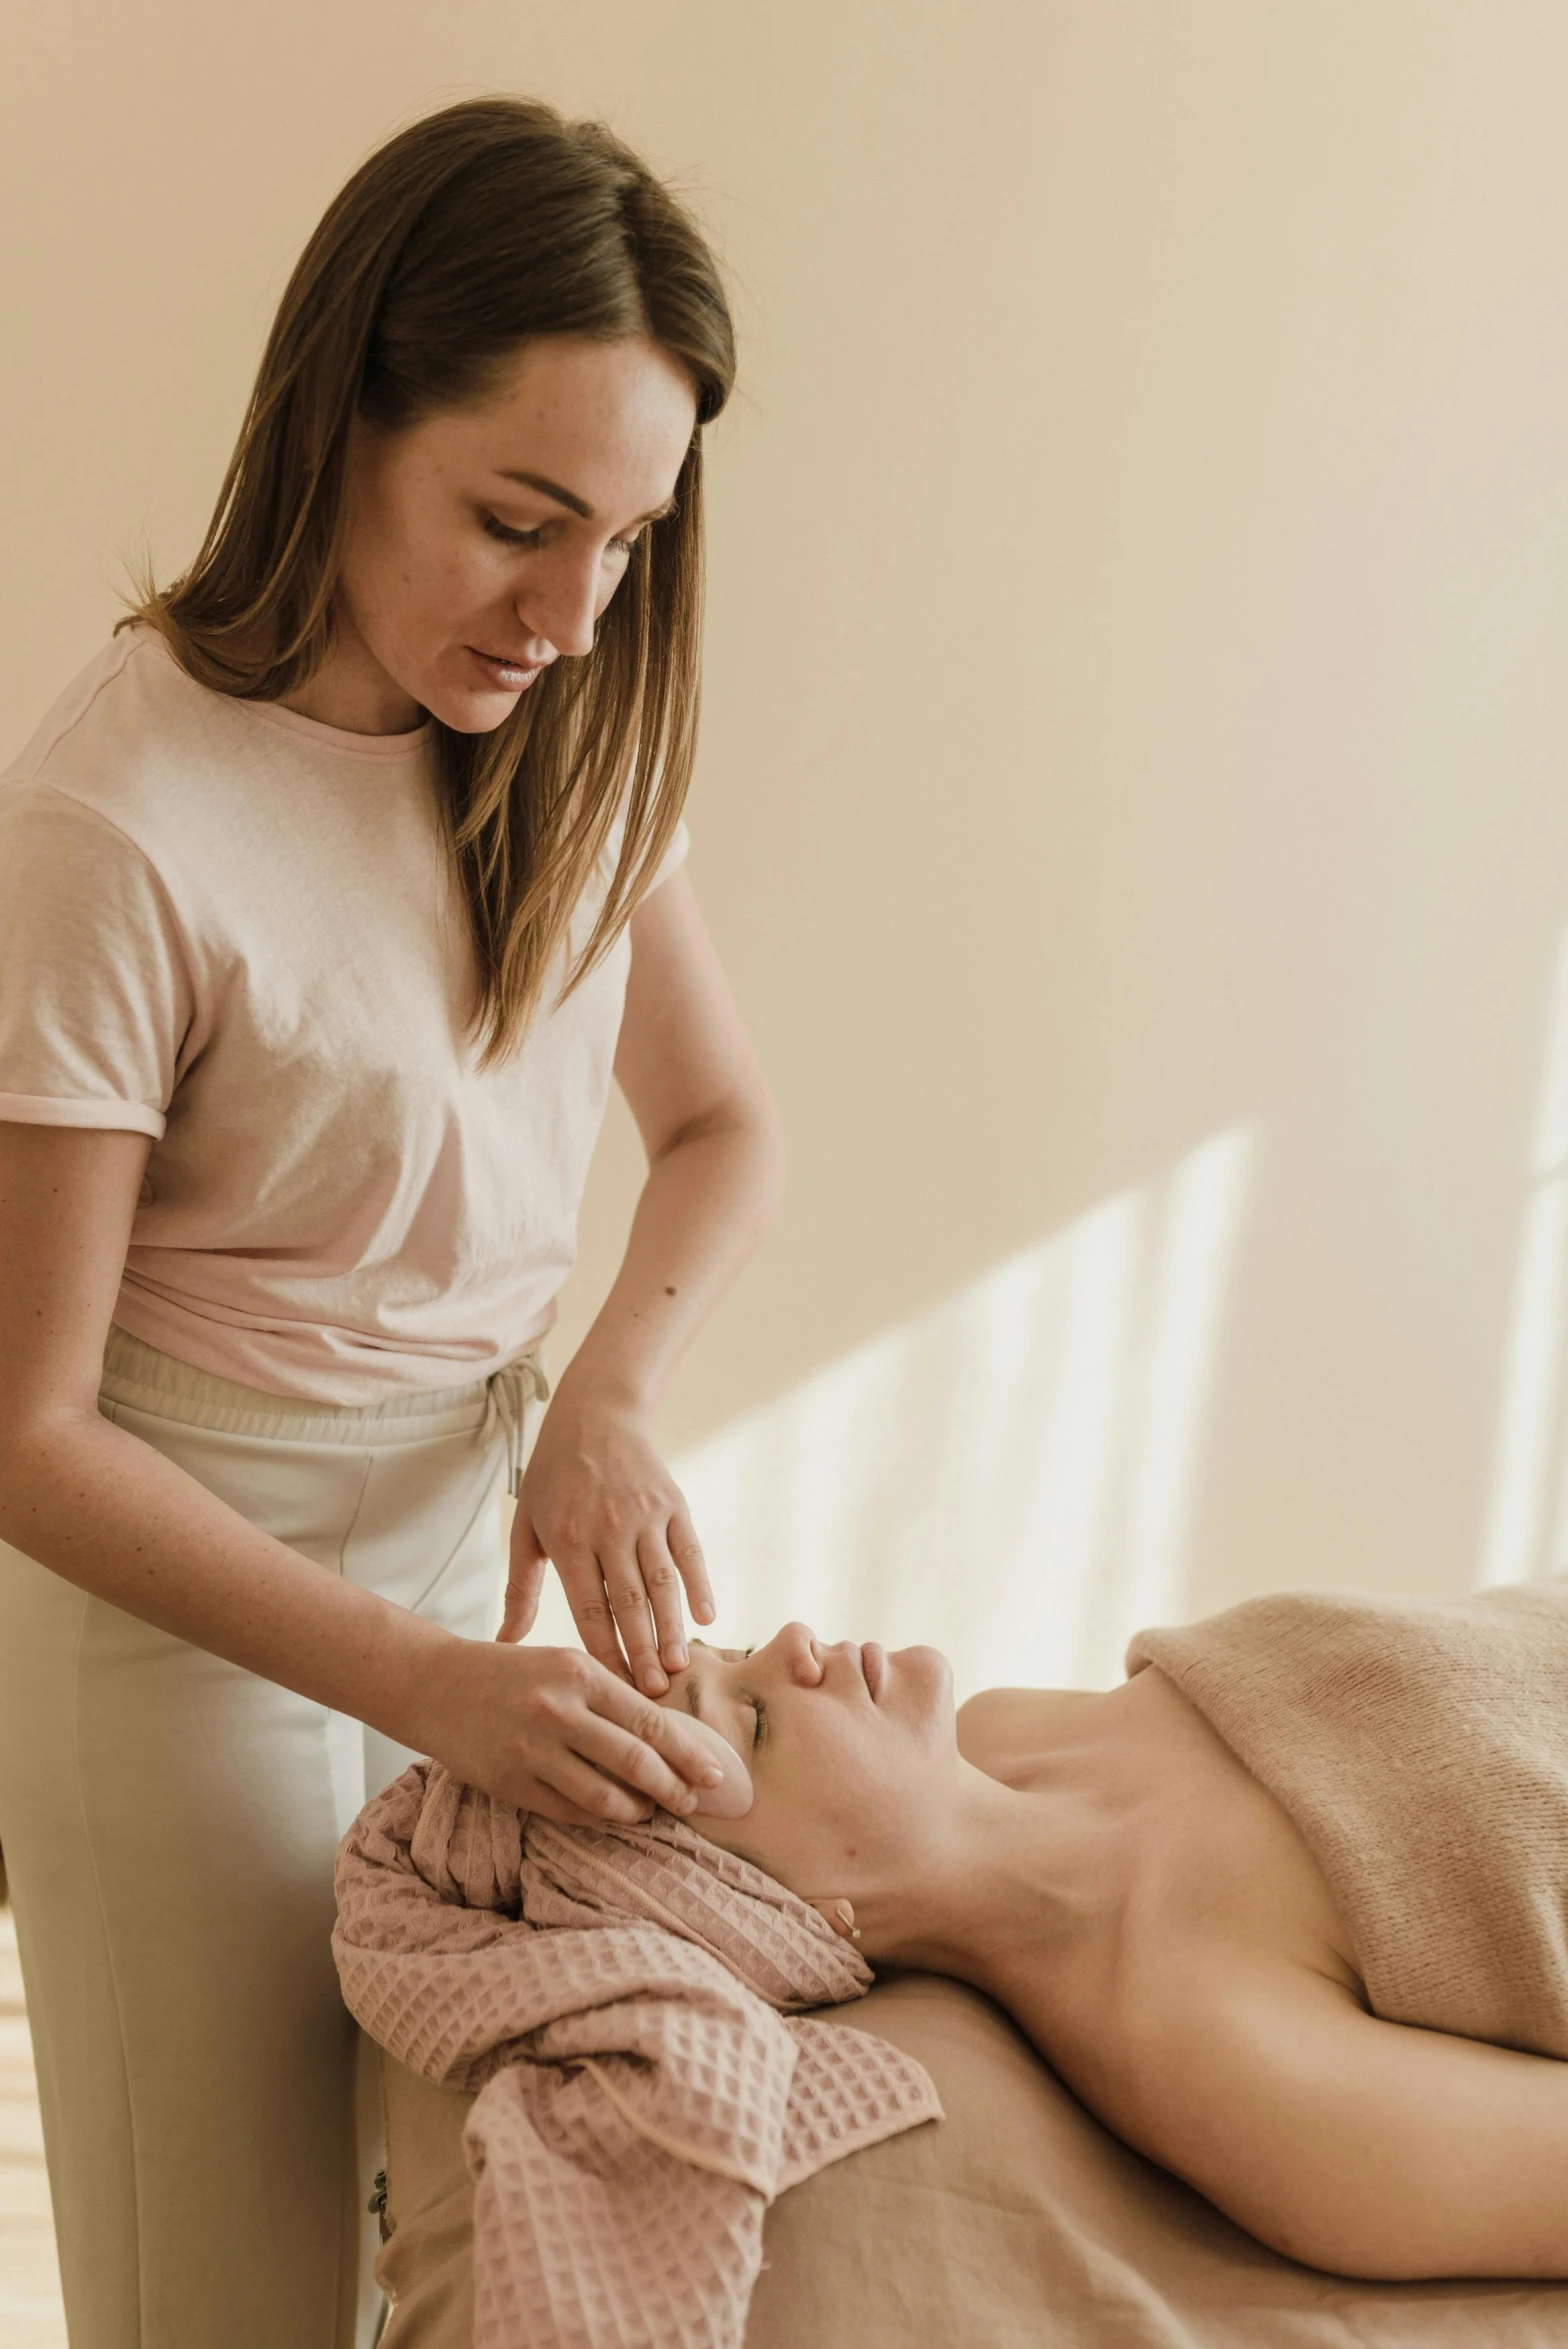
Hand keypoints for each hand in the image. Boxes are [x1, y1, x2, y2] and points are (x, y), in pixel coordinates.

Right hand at [411, 1635, 725, 1826]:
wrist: (434, 1683)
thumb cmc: (511, 1673)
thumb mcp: (563, 1664)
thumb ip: (610, 1695)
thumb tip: (668, 1735)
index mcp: (580, 1672)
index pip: (650, 1721)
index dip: (689, 1754)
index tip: (717, 1774)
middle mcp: (559, 1710)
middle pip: (636, 1761)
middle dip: (674, 1788)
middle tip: (693, 1803)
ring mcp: (532, 1749)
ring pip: (604, 1795)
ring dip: (637, 1810)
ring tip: (652, 1813)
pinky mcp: (509, 1781)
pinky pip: (569, 1810)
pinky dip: (598, 1818)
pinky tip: (613, 1817)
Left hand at [498, 1378, 714, 1695]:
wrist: (596, 1415)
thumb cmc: (553, 1479)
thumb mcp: (526, 1528)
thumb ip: (520, 1589)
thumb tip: (503, 1644)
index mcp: (568, 1540)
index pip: (588, 1609)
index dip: (603, 1652)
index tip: (612, 1692)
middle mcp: (609, 1529)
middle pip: (629, 1602)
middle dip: (641, 1651)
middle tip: (652, 1695)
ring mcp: (645, 1516)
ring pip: (663, 1582)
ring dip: (672, 1627)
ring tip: (678, 1668)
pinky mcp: (674, 1504)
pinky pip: (690, 1551)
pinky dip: (700, 1585)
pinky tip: (706, 1618)